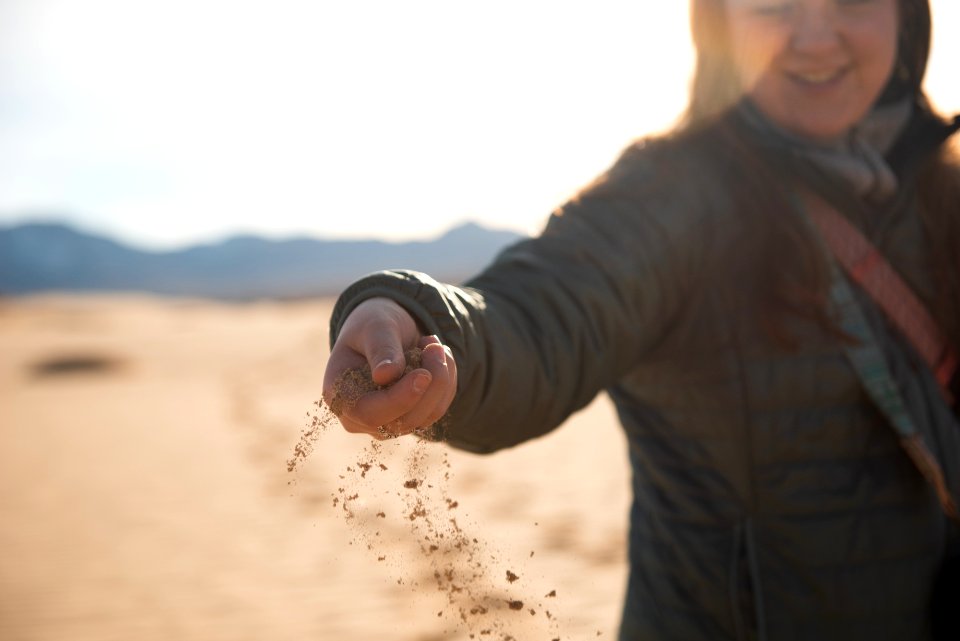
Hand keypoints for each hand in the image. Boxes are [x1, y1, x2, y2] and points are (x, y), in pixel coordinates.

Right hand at [323, 297, 457, 438]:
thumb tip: (385, 376)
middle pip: (402, 420)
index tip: (424, 374)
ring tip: (433, 345)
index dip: (399, 399)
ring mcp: (386, 423)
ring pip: (426, 416)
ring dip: (441, 379)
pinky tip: (436, 359)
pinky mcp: (409, 420)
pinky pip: (438, 409)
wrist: (385, 331)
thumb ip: (380, 348)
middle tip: (434, 344)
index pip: (368, 413)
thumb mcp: (375, 326)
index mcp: (340, 395)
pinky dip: (445, 382)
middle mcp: (359, 417)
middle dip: (429, 384)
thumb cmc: (372, 325)